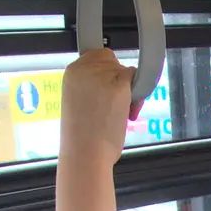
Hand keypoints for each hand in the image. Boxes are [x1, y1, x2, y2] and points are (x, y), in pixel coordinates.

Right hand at [56, 50, 134, 210]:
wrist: (85, 154)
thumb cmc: (83, 137)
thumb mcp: (79, 101)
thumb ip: (91, 86)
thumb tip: (111, 81)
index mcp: (71, 72)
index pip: (96, 56)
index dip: (106, 73)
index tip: (106, 92)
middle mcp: (84, 68)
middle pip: (113, 61)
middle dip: (118, 82)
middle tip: (116, 107)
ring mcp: (102, 76)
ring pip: (126, 71)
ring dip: (129, 92)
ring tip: (120, 116)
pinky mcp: (119, 85)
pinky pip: (136, 80)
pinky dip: (138, 97)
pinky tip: (128, 114)